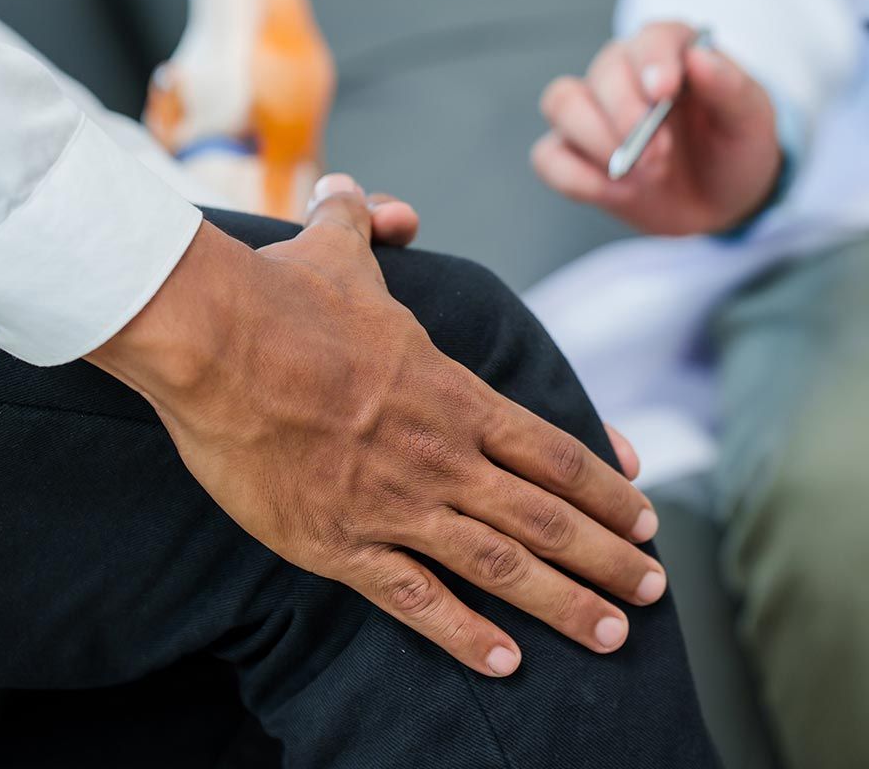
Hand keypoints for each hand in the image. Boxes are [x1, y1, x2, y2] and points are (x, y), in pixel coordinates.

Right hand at [88, 176, 666, 677]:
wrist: (215, 340)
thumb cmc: (280, 295)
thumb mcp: (338, 247)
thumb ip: (371, 225)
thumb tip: (385, 204)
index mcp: (455, 394)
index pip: (554, 451)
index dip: (606, 488)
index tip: (645, 516)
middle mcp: (443, 455)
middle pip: (548, 517)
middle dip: (608, 557)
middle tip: (654, 588)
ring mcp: (396, 504)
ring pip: (501, 565)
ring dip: (564, 603)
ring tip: (610, 635)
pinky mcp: (340, 543)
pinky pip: (415, 599)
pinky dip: (464, 634)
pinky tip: (506, 663)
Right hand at [533, 21, 783, 235]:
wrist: (724, 202)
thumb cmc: (735, 149)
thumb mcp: (751, 120)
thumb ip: (731, 87)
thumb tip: (699, 58)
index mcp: (671, 52)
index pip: (652, 39)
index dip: (653, 61)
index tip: (664, 93)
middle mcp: (625, 73)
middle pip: (603, 72)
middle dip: (628, 116)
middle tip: (661, 156)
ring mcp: (594, 113)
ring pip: (561, 103)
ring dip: (596, 140)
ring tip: (641, 173)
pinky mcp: (575, 154)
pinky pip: (548, 157)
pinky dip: (577, 177)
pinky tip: (617, 192)